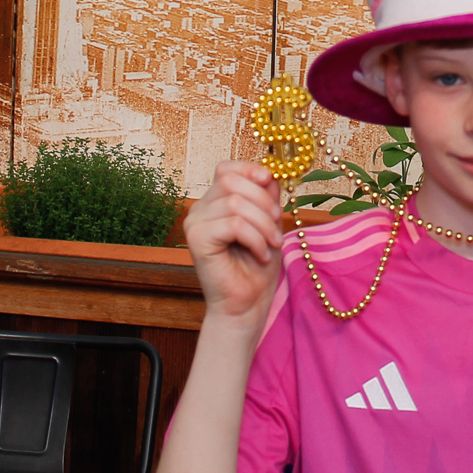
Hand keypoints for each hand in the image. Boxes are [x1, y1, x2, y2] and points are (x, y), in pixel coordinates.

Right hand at [183, 160, 285, 323]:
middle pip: (233, 181)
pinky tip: (260, 255)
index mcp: (214, 201)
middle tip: (277, 225)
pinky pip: (233, 225)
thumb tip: (270, 171)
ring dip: (264, 225)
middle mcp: (200, 208)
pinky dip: (255, 239)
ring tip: (272, 244)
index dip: (250, 170)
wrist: (246, 304)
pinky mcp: (197, 240)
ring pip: (235, 204)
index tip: (270, 183)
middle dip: (263, 201)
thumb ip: (266, 195)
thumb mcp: (268, 221)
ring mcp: (195, 223)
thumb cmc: (257, 265)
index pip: (227, 168)